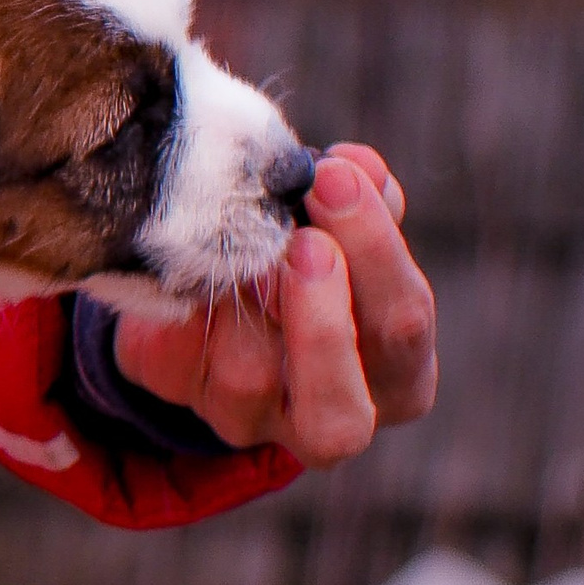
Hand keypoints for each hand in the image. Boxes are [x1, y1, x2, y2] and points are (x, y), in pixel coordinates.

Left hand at [112, 144, 435, 467]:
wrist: (209, 284)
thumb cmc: (303, 254)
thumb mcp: (339, 226)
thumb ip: (362, 200)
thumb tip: (360, 165)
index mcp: (399, 371)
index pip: (404, 322)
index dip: (375, 252)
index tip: (335, 177)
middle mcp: (338, 415)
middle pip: (343, 398)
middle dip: (320, 316)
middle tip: (300, 240)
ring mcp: (255, 419)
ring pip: (249, 379)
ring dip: (238, 301)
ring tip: (230, 240)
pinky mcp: (186, 399)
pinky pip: (179, 359)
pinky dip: (181, 306)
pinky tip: (181, 263)